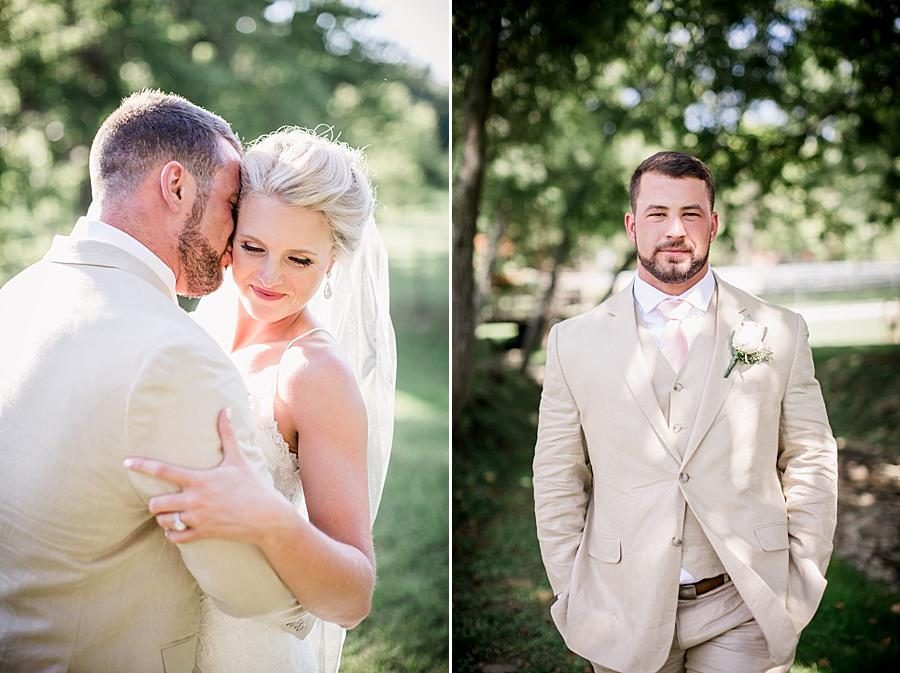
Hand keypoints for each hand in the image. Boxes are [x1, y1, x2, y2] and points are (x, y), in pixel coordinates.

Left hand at [124, 409, 290, 543]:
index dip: (142, 465)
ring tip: (170, 514)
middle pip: (156, 503)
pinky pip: (176, 537)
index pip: (163, 470)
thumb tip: (226, 409)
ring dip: (163, 518)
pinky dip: (173, 533)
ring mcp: (197, 519)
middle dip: (155, 502)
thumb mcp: (238, 459)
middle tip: (161, 499)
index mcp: (199, 480)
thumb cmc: (252, 486)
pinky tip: (178, 528)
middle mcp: (194, 500)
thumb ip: (227, 434)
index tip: (126, 462)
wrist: (266, 517)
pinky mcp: (202, 533)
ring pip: (163, 521)